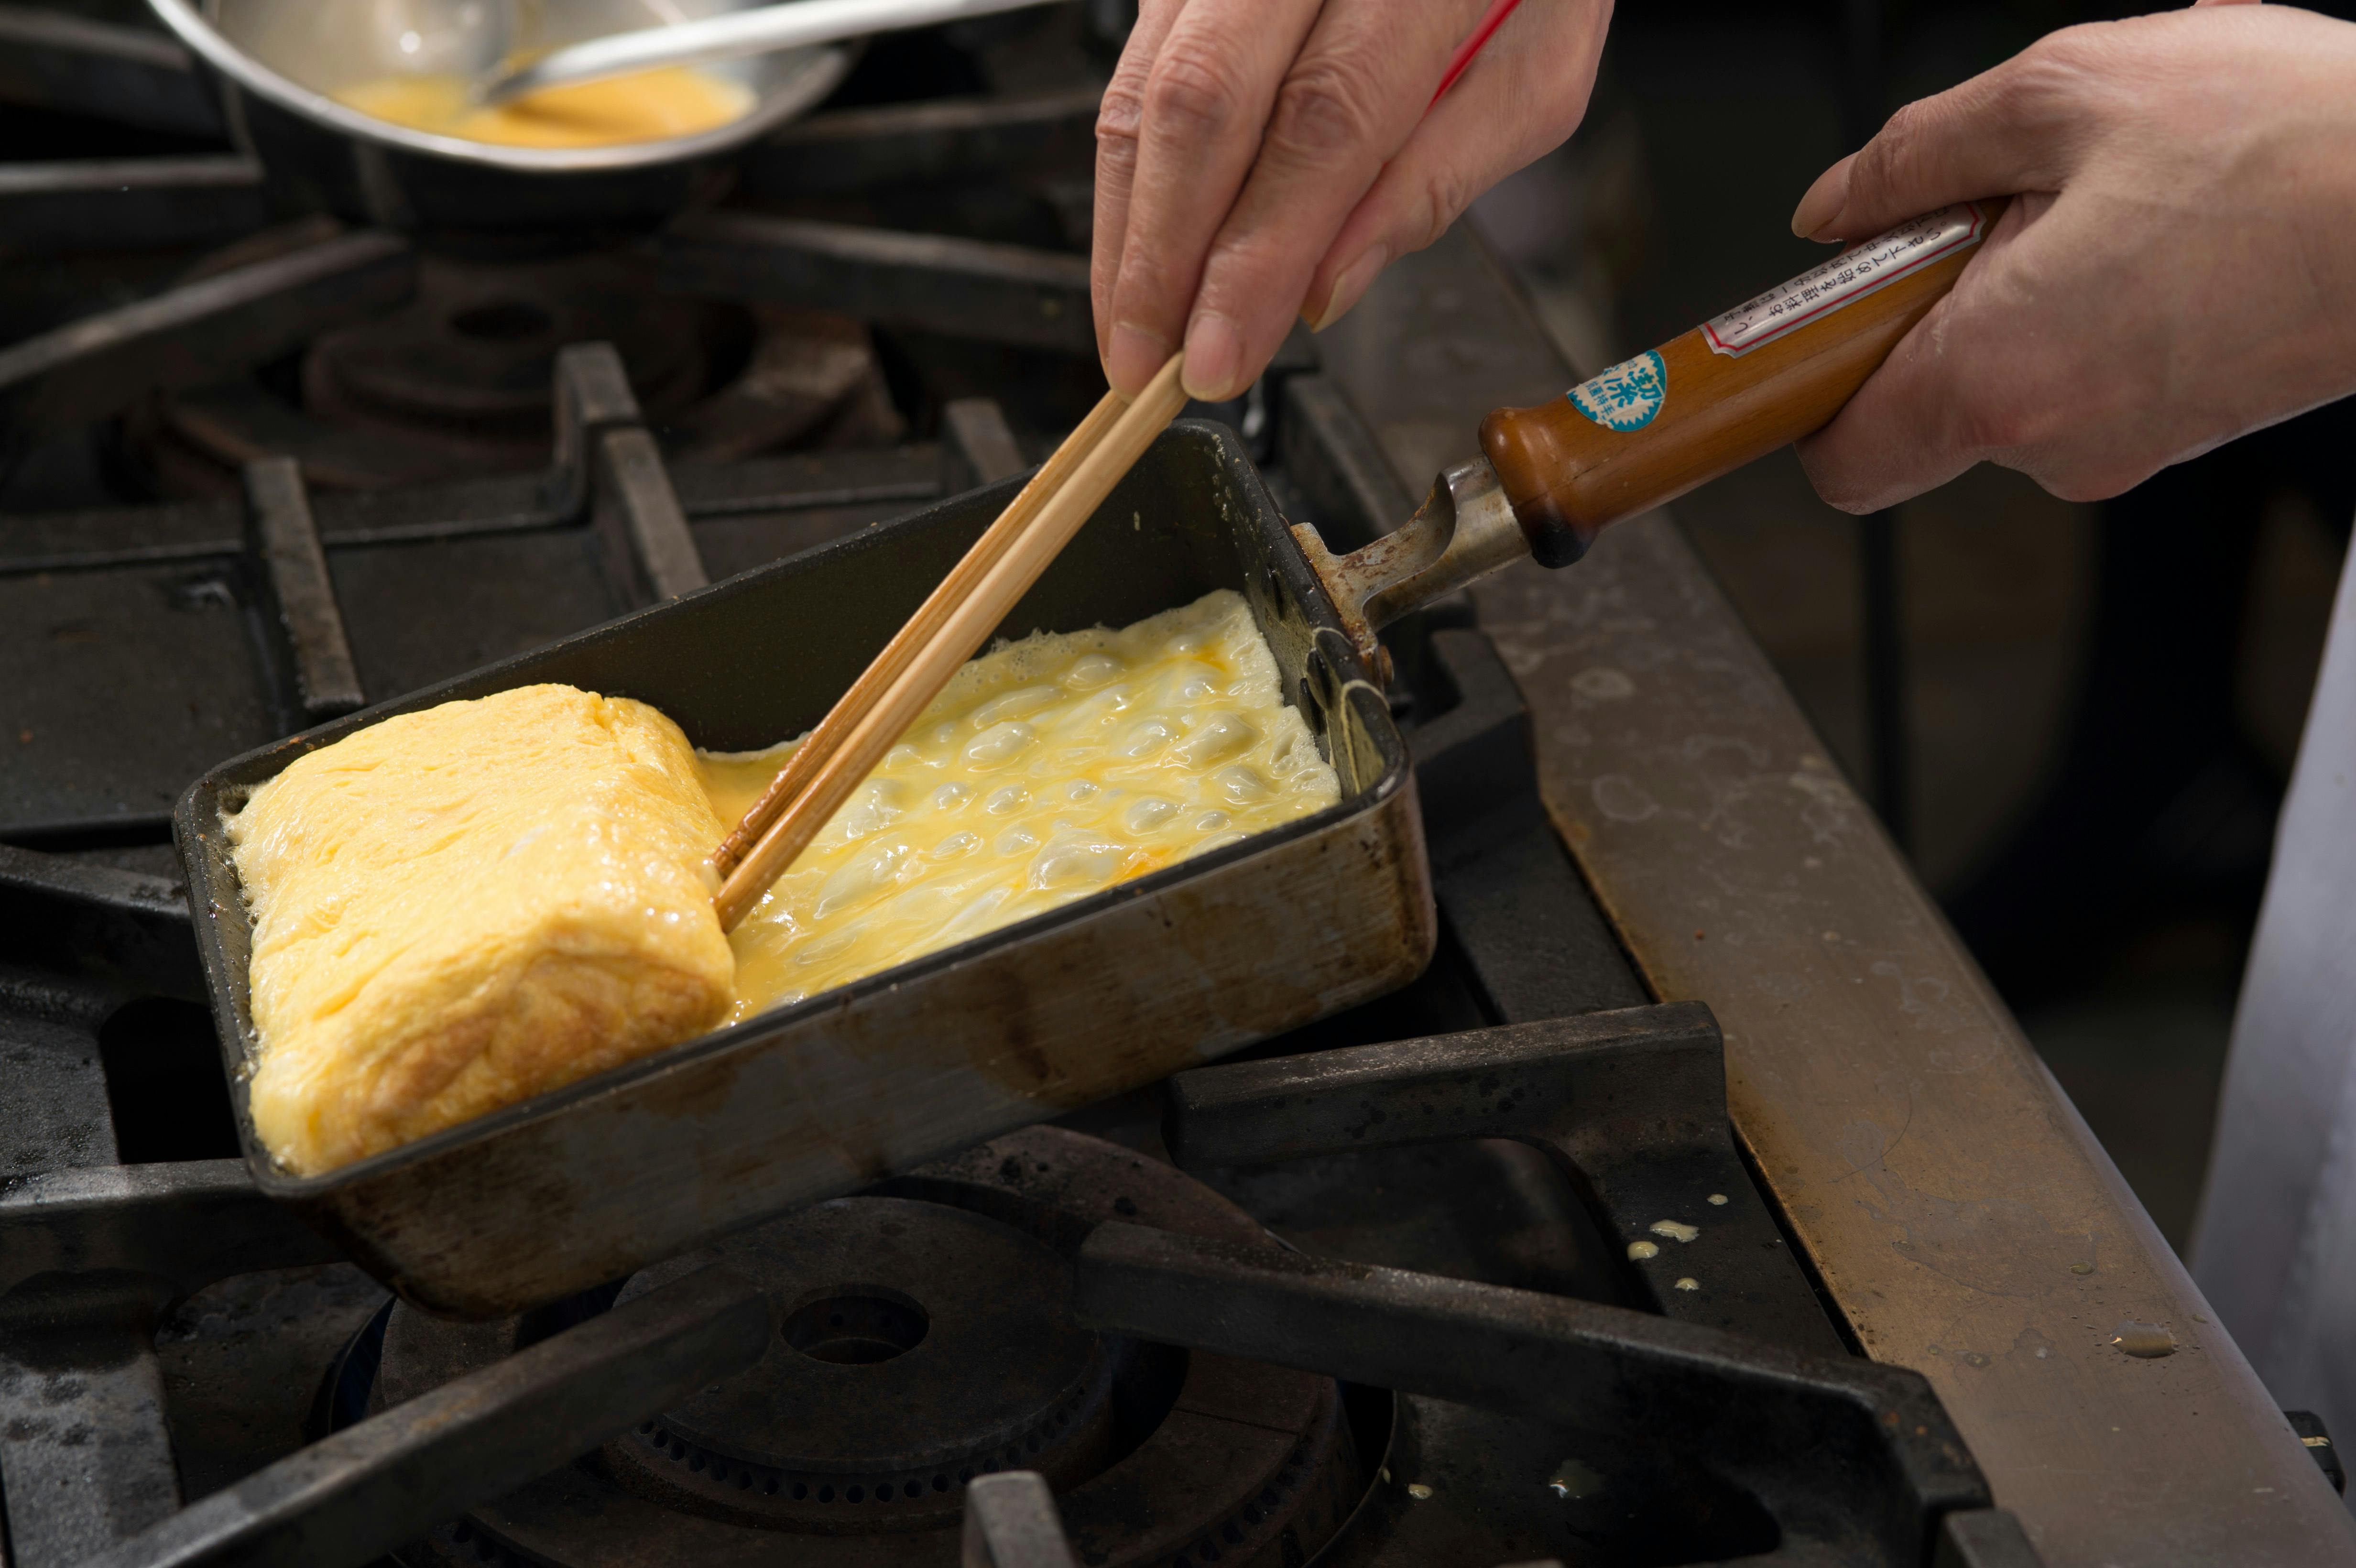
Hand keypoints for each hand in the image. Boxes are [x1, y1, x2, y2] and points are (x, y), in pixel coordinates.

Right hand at [1091, 0, 1611, 400]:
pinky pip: (1139, 57)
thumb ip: (1436, 178)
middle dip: (1162, 254)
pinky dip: (1131, 163)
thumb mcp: (1538, 70)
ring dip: (1128, 220)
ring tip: (1129, 325)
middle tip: (1147, 364)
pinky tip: (1137, 238)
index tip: (1220, 355)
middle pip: (1203, 102)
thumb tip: (1321, 289)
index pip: (1321, 125)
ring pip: (1147, 80)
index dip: (1254, 255)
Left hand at [1788, 2, 2355, 511]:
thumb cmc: (2284, 137)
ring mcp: (2127, 448)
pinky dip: (2091, 309)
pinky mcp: (2184, 430)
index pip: (1840, 461)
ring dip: (2024, 297)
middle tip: (2003, 211)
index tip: (1830, 327)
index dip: (1817, 395)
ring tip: (2111, 203)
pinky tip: (2161, 231)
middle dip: (1937, 310)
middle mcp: (2056, 443)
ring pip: (2013, 383)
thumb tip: (1833, 207)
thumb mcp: (2059, 94)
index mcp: (1996, 379)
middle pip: (1924, 411)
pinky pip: (2089, 375)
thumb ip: (1913, 160)